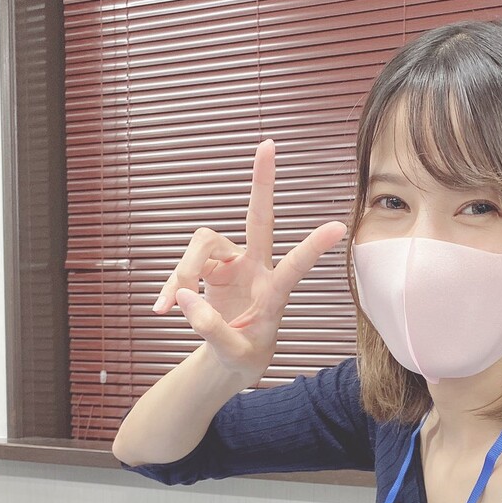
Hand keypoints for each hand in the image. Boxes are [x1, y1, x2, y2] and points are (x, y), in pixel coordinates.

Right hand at [153, 139, 346, 379]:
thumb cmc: (244, 355)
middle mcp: (255, 268)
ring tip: (171, 307)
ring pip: (201, 243)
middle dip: (262, 183)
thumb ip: (210, 329)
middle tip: (268, 145)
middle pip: (257, 218)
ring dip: (182, 271)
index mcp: (274, 292)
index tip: (338, 226)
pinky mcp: (209, 266)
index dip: (313, 247)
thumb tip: (183, 296)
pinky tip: (162, 308)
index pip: (295, 266)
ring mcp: (231, 263)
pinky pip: (183, 265)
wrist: (231, 357)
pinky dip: (170, 287)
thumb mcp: (233, 354)